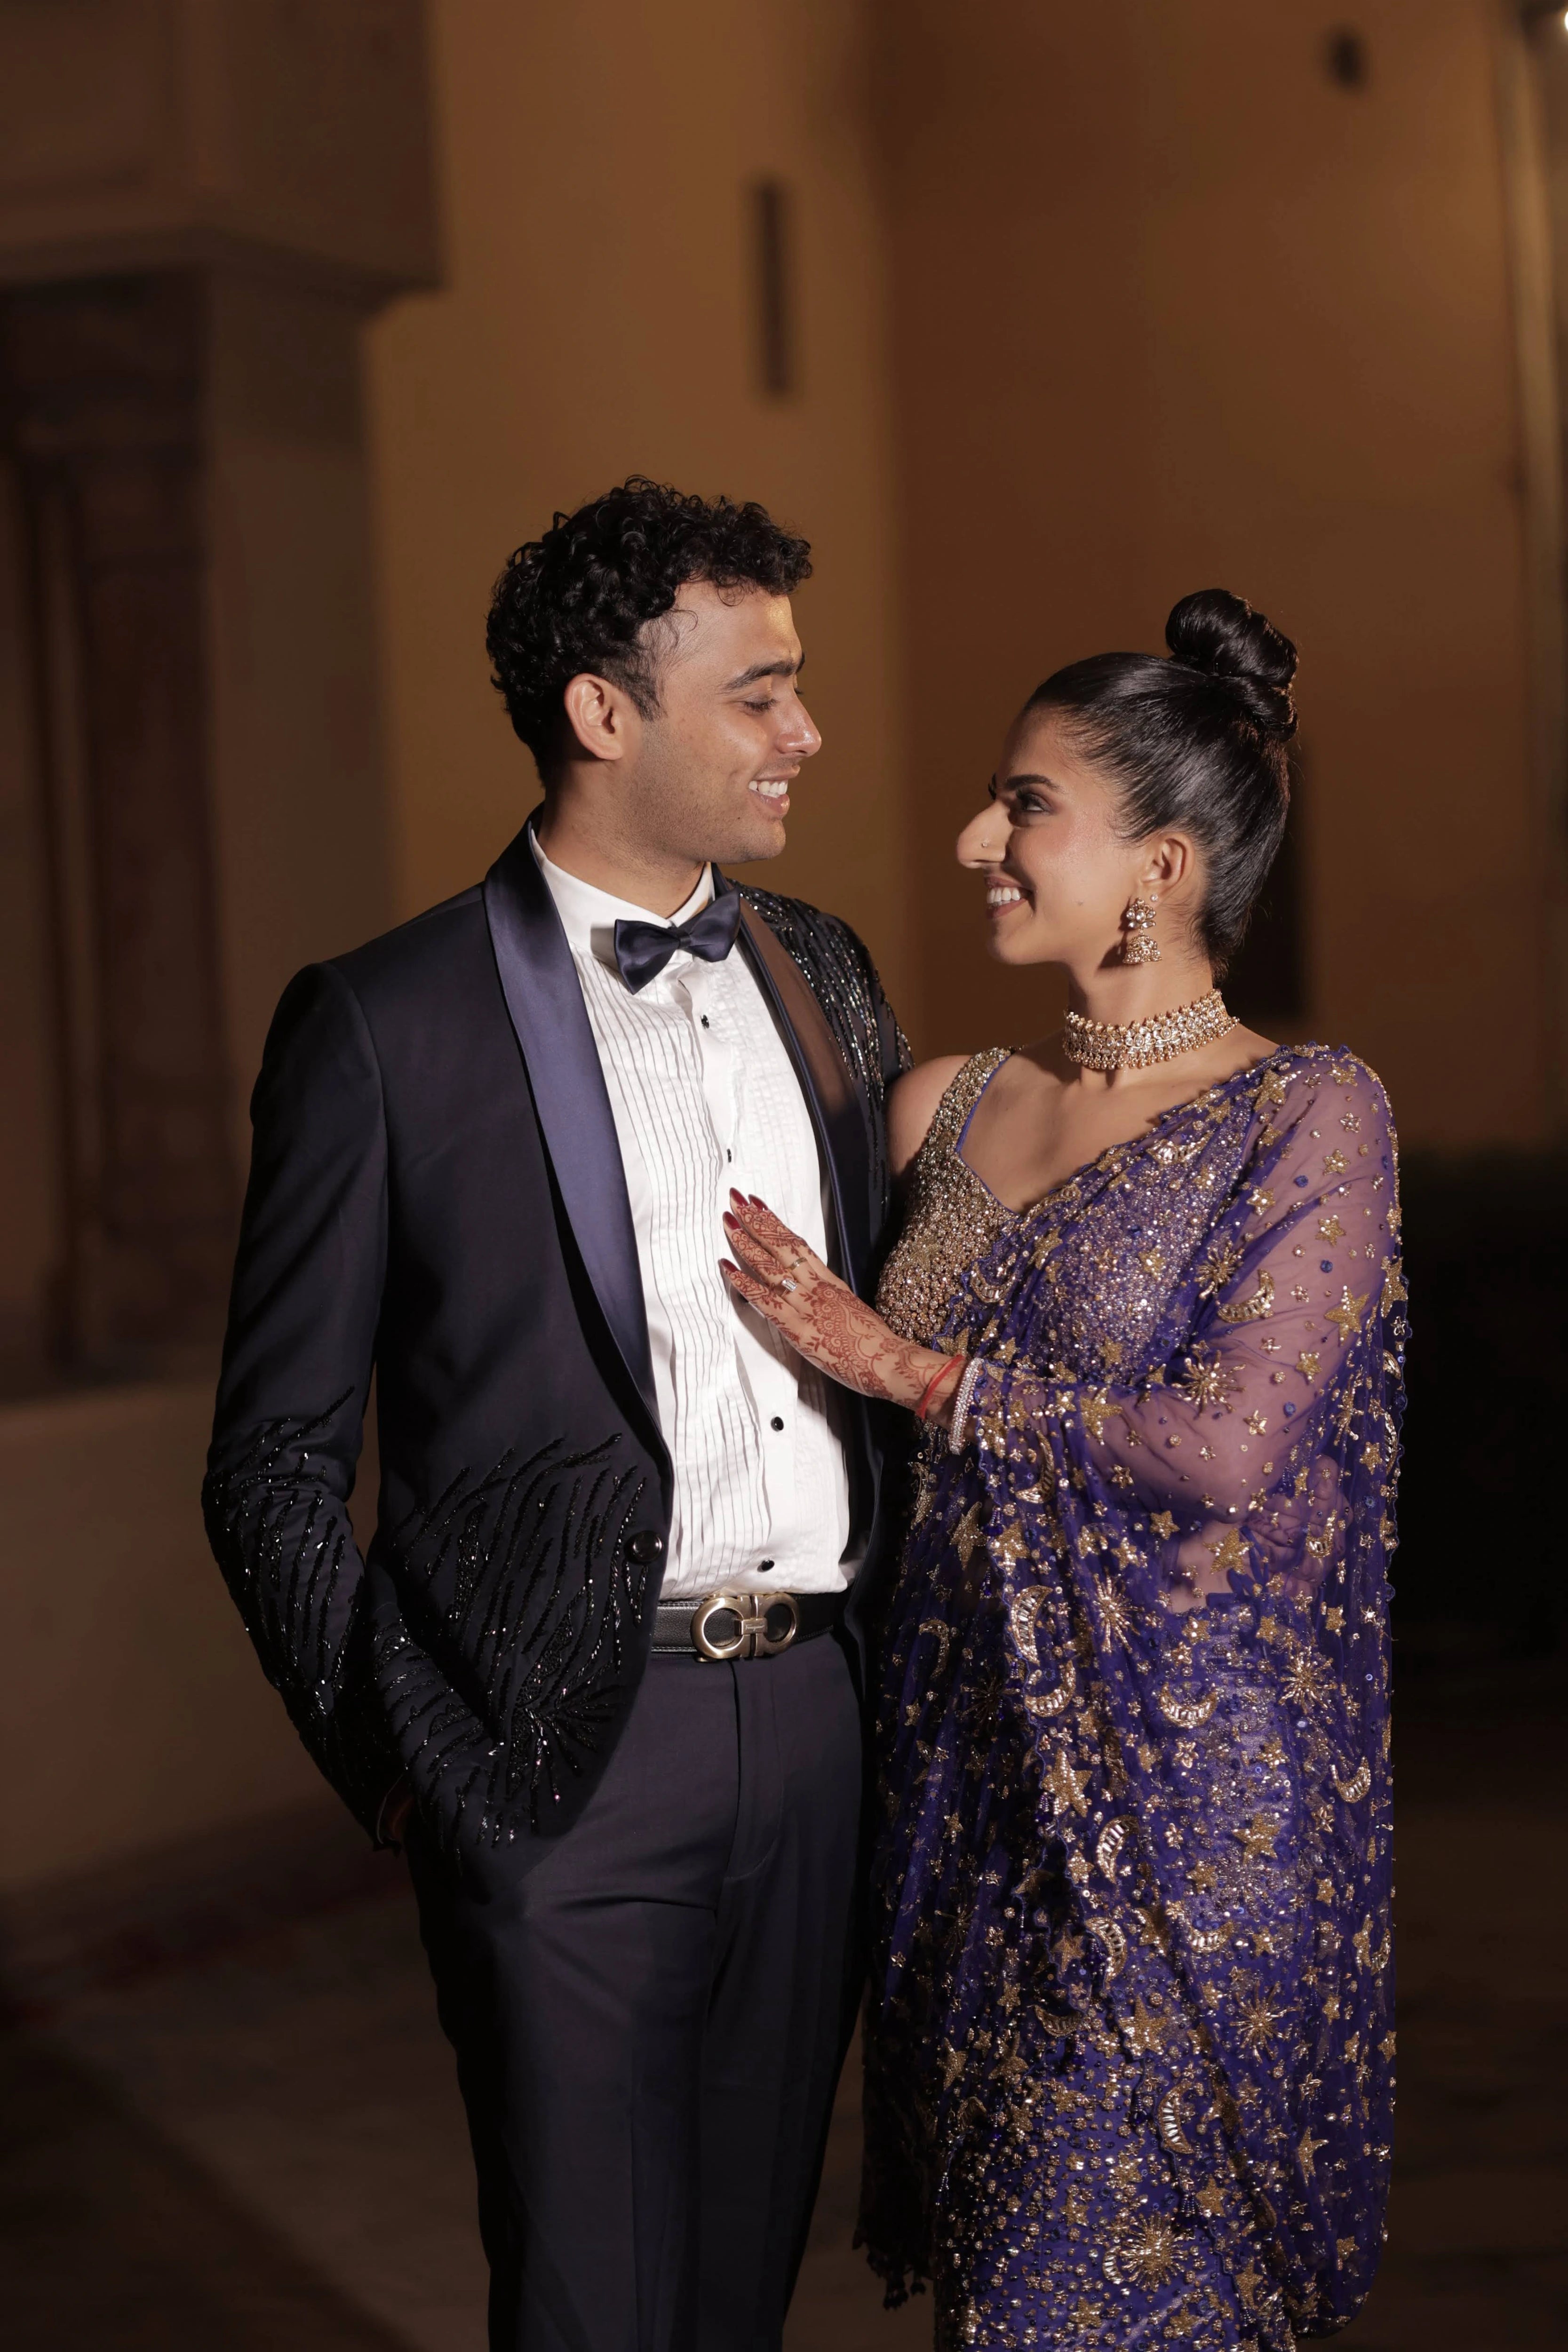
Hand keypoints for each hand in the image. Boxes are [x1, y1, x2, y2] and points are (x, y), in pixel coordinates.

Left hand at [719, 1193, 961, 1419]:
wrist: (888, 1361)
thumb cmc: (874, 1343)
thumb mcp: (852, 1311)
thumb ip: (832, 1299)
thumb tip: (817, 1294)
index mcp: (830, 1282)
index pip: (798, 1245)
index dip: (777, 1224)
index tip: (760, 1206)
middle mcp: (815, 1287)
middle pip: (782, 1246)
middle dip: (756, 1221)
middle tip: (736, 1198)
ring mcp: (805, 1305)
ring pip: (770, 1267)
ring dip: (745, 1242)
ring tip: (727, 1221)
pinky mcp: (797, 1327)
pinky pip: (765, 1301)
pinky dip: (744, 1283)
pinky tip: (728, 1268)